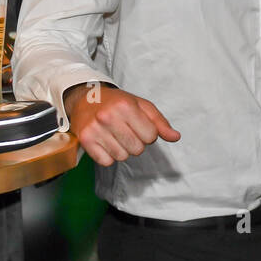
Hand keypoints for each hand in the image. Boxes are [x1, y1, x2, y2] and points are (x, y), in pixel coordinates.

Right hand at [63, 83, 179, 165]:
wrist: (85, 99)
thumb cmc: (117, 103)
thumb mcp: (142, 106)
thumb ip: (160, 122)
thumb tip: (175, 137)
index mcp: (125, 106)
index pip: (151, 136)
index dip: (148, 133)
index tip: (139, 126)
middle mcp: (108, 117)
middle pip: (137, 149)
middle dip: (136, 142)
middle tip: (126, 131)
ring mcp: (94, 129)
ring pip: (122, 157)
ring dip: (122, 150)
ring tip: (115, 135)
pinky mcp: (85, 140)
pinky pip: (106, 161)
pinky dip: (108, 156)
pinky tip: (105, 142)